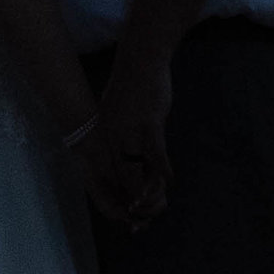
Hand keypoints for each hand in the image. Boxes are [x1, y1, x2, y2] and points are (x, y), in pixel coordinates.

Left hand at [81, 53, 171, 227]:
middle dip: (133, 203)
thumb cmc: (132, 84)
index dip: (118, 197)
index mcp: (103, 136)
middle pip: (120, 180)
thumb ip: (120, 134)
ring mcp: (128, 133)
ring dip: (149, 193)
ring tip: (160, 202)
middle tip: (145, 216)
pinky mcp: (148, 125)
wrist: (140, 57)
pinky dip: (164, 172)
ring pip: (136, 174)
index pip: (107, 174)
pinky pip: (156, 157)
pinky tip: (171, 180)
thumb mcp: (117, 111)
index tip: (129, 213)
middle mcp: (111, 138)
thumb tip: (128, 152)